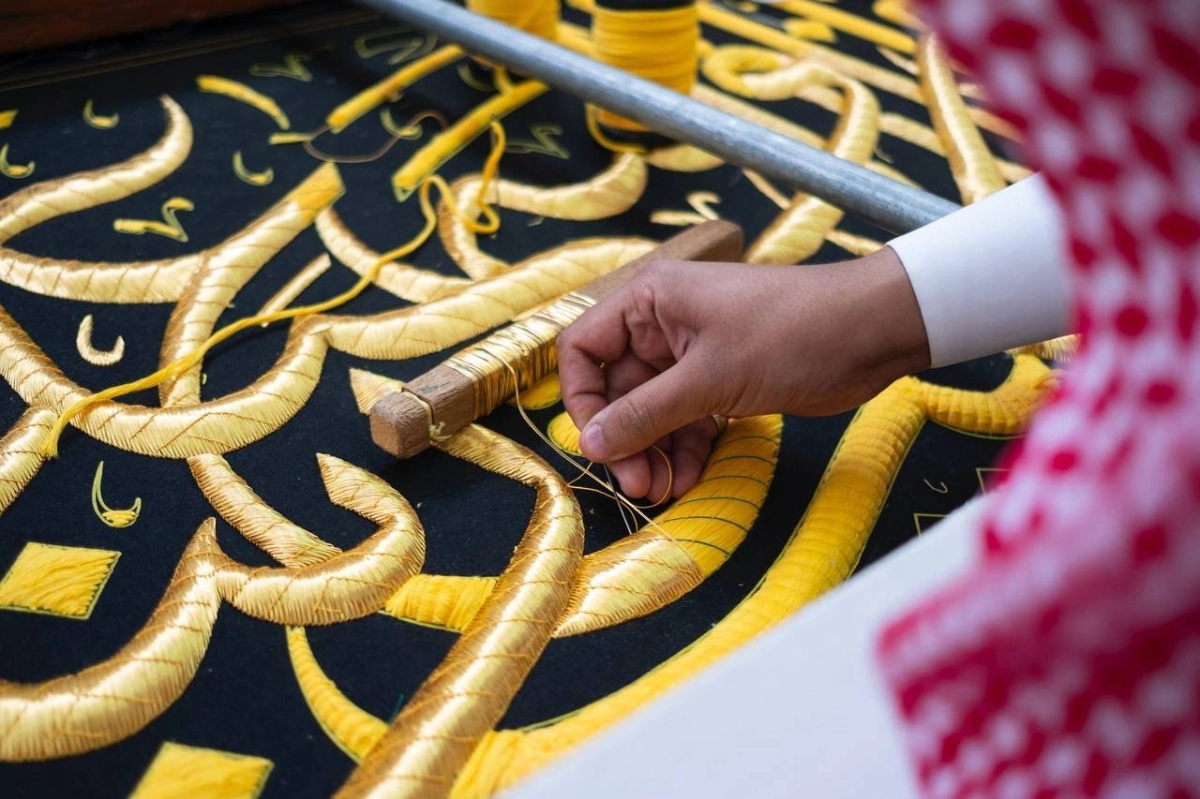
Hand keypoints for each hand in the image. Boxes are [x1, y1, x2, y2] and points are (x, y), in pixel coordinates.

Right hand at [556, 246, 930, 499]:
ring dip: (653, 451)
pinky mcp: (722, 379)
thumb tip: (591, 444)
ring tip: (662, 491)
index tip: (597, 443)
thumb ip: (645, 413)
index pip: (584, 348)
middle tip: (638, 485)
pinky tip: (688, 477)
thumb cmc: (790, 334)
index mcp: (650, 301)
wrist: (873, 331)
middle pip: (617, 389)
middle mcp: (663, 324)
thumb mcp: (710, 378)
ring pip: (652, 410)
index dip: (582, 398)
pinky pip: (685, 418)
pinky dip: (684, 447)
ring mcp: (693, 354)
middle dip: (624, 438)